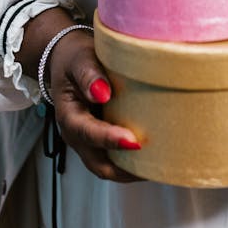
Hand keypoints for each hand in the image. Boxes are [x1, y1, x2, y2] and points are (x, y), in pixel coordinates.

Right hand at [16, 8, 140, 182]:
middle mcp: (77, 135)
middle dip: (125, 169)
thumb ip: (89, 74)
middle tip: (154, 163)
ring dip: (131, 169)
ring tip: (159, 165)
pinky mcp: (101, 140)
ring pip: (108, 167)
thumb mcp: (79, 59)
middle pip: (99, 164)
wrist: (69, 60)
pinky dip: (132, 162)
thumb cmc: (74, 58)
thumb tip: (102, 92)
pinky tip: (153, 155)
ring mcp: (88, 141)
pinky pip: (115, 159)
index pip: (87, 133)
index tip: (133, 141)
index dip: (110, 139)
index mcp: (68, 115)